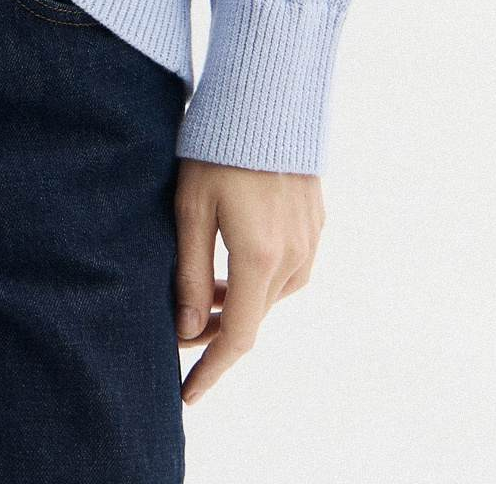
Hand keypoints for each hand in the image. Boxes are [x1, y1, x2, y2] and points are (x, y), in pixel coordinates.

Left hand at [172, 158, 324, 405]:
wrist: (269, 99)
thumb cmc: (218, 148)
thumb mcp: (190, 208)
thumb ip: (188, 272)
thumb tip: (183, 329)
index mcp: (259, 259)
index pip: (236, 337)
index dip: (210, 370)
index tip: (185, 395)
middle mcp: (293, 259)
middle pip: (252, 318)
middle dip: (214, 332)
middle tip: (179, 331)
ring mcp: (310, 242)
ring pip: (270, 296)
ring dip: (237, 303)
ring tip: (200, 290)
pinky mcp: (316, 225)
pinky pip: (288, 271)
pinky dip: (258, 279)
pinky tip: (234, 260)